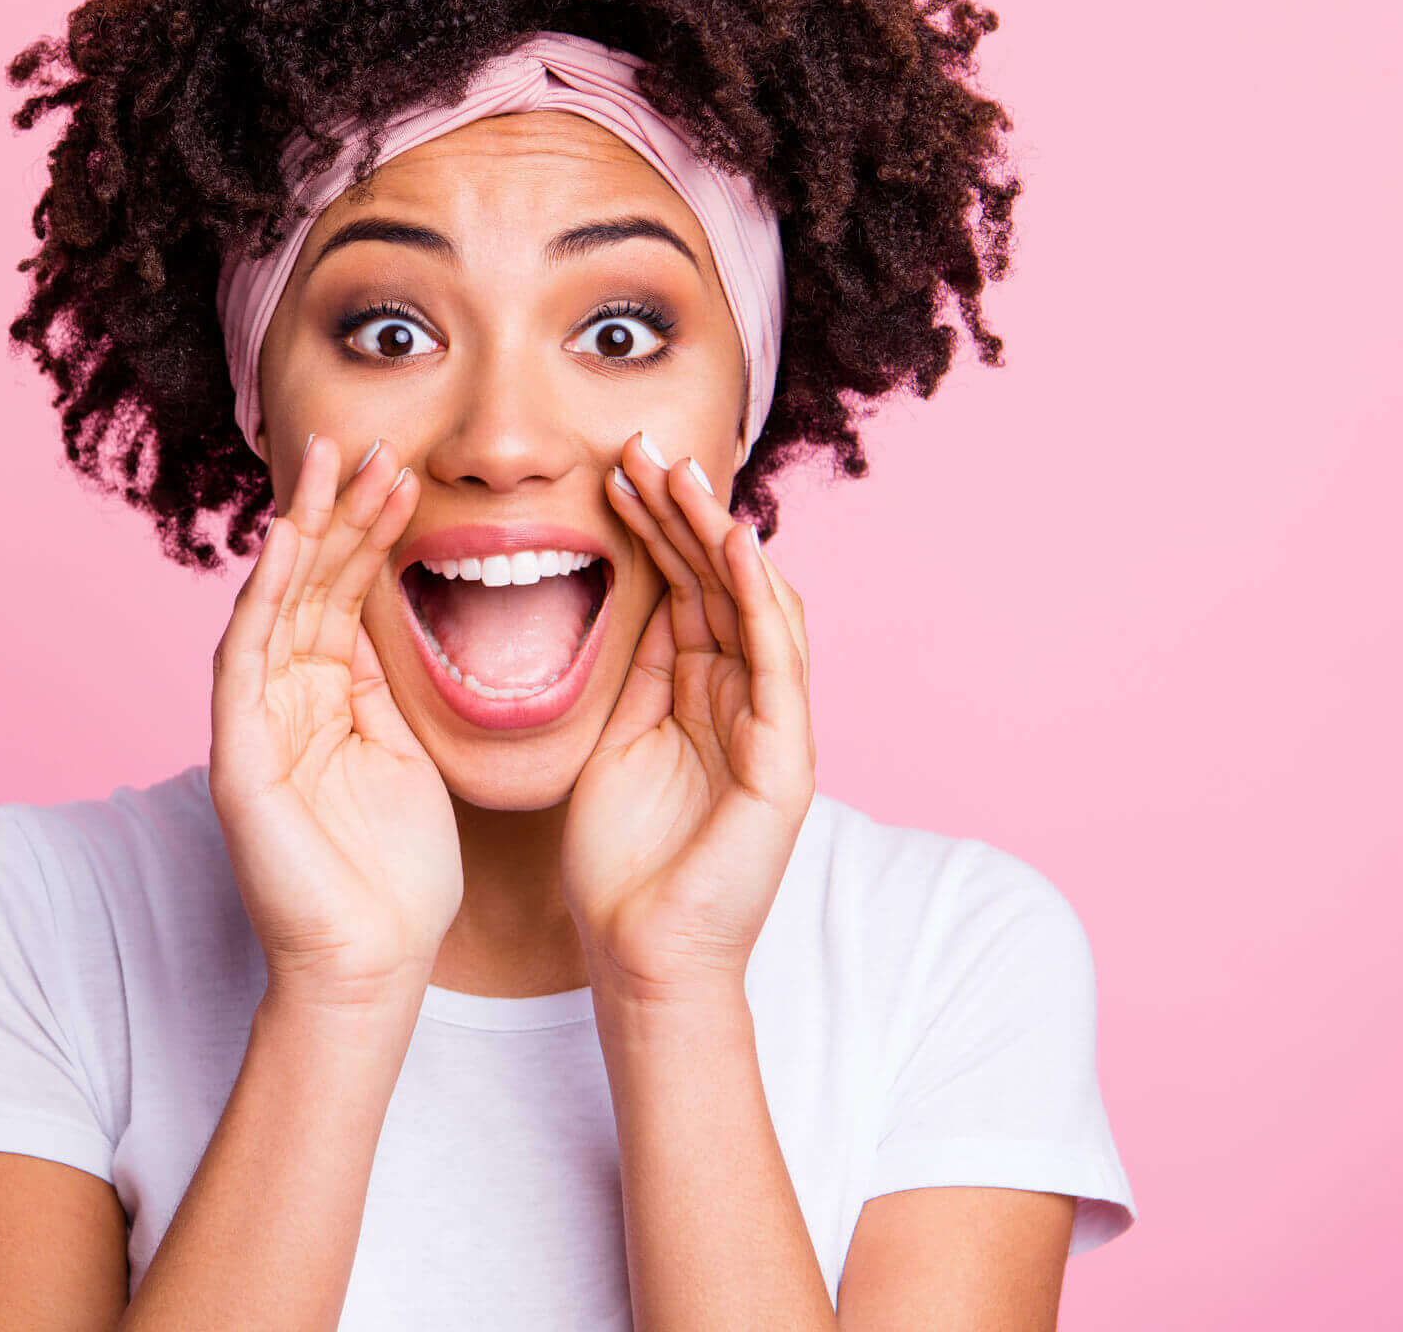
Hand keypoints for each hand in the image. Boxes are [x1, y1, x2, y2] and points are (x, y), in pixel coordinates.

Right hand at [210, 433, 461, 1012]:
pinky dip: (261, 599)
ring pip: (273, 604)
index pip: (343, 592)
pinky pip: (244, 660)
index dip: (369, 529)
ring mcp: (255, 722)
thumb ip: (386, 685)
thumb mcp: (407, 753)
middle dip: (336, 509)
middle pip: (307, 583)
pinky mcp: (237, 755)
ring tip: (329, 466)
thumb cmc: (398, 877)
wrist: (373, 965)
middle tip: (367, 441)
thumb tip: (392, 609)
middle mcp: (283, 697)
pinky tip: (282, 546)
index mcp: (326, 696)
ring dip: (302, 532)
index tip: (402, 469)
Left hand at [563, 432, 817, 1005]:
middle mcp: (746, 698)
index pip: (686, 586)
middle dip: (686, 511)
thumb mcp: (616, 740)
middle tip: (647, 446)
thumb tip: (638, 595)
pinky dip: (762, 602)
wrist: (641, 956)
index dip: (657, 525)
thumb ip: (640, 672)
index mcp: (703, 691)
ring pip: (755, 606)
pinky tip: (738, 548)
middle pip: (721, 581)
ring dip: (721, 537)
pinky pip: (779, 665)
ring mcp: (773, 727)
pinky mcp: (787, 762)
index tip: (615, 468)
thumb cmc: (620, 862)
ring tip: (685, 477)